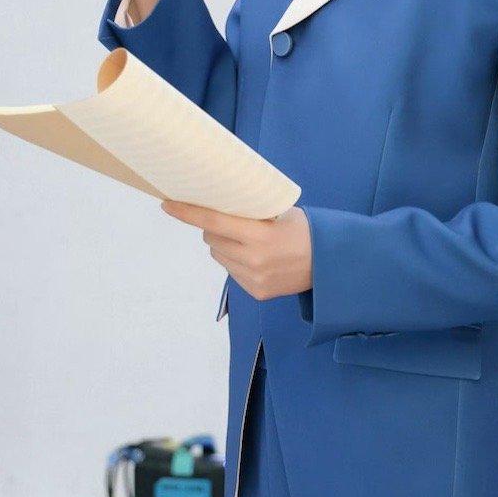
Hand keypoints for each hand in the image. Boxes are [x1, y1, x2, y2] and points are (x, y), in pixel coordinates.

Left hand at [159, 200, 312, 302]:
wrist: (330, 265)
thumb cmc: (305, 231)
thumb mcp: (281, 213)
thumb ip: (252, 213)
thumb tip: (219, 203)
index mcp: (260, 236)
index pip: (214, 222)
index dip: (188, 212)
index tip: (167, 203)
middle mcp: (253, 260)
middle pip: (211, 238)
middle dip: (213, 227)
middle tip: (230, 221)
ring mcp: (253, 279)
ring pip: (218, 255)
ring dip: (224, 245)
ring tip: (248, 241)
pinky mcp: (255, 292)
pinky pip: (231, 271)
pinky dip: (236, 261)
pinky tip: (257, 258)